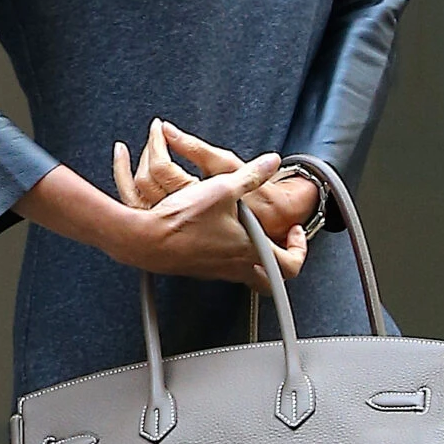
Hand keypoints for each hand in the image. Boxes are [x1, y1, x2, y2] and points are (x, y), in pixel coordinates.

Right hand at [123, 119, 315, 271]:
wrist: (145, 240)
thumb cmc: (182, 221)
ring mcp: (216, 271)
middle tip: (277, 243)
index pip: (290, 264)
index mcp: (249, 250)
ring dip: (251, 253)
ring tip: (246, 229)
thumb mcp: (223, 188)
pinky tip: (217, 231)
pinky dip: (228, 252)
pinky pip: (222, 266)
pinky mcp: (199, 269)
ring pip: (245, 272)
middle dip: (278, 263)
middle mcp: (235, 266)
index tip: (294, 232)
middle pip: (270, 281)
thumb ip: (251, 174)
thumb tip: (270, 162)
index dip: (298, 249)